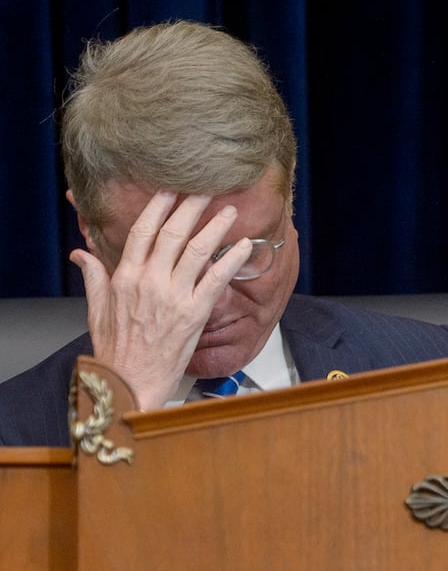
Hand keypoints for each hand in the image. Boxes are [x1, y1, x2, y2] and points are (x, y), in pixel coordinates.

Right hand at [70, 192, 254, 411]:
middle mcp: (148, 281)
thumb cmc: (116, 350)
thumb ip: (93, 277)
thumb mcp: (96, 310)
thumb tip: (81, 253)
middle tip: (207, 187)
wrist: (128, 383)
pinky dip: (232, 259)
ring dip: (215, 226)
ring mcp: (172, 296)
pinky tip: (244, 245)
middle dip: (191, 206)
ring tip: (230, 210)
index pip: (142, 231)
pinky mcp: (194, 313)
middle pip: (172, 233)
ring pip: (197, 250)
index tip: (171, 187)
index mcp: (124, 277)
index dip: (158, 206)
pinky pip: (216, 278)